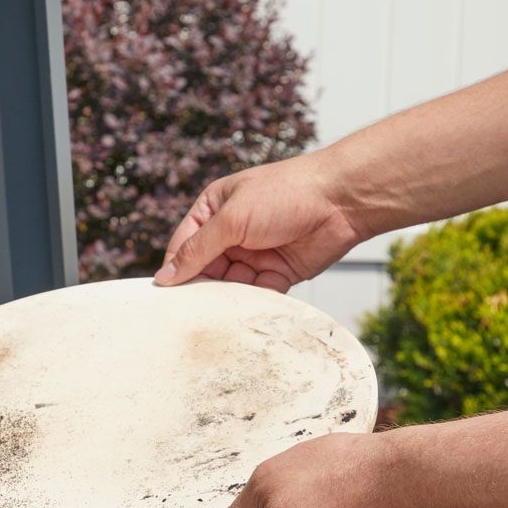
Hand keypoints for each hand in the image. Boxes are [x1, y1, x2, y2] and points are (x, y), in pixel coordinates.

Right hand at [154, 149, 366, 291]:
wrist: (341, 201)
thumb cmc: (285, 194)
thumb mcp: (232, 219)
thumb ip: (197, 250)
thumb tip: (165, 276)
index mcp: (214, 210)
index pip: (184, 245)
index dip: (174, 269)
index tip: (165, 297)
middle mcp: (231, 233)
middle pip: (205, 270)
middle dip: (201, 288)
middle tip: (190, 312)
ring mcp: (254, 254)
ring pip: (229, 286)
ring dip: (225, 299)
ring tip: (218, 314)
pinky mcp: (276, 273)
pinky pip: (255, 294)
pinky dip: (251, 304)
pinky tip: (245, 312)